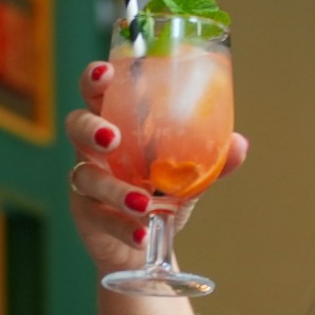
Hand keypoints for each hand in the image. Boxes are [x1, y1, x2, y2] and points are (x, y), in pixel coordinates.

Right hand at [65, 61, 248, 276]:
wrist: (147, 242)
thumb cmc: (162, 194)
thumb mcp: (189, 175)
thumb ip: (211, 159)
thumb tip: (239, 144)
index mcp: (117, 123)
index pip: (97, 93)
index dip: (94, 79)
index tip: (106, 72)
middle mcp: (94, 148)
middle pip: (76, 124)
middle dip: (90, 127)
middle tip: (112, 137)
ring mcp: (86, 181)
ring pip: (86, 176)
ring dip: (114, 188)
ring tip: (143, 203)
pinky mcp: (85, 214)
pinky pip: (98, 216)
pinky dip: (122, 226)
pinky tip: (142, 233)